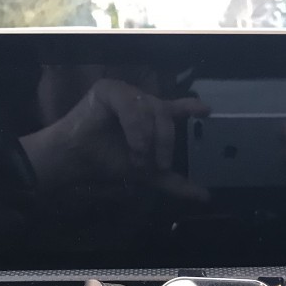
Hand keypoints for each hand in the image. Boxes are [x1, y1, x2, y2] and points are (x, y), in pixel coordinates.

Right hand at [22, 78, 209, 199]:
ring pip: (151, 109)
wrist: (78, 163)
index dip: (190, 107)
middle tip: (160, 163)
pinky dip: (135, 127)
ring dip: (148, 138)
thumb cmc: (108, 162)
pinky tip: (133, 144)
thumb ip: (175, 183)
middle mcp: (140, 101)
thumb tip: (205, 196)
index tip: (207, 111)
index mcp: (151, 117)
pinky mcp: (108, 89)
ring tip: (138, 157)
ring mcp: (125, 92)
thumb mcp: (148, 174)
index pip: (174, 108)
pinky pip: (132, 105)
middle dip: (166, 141)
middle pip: (166, 114)